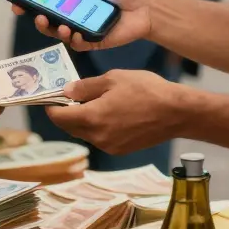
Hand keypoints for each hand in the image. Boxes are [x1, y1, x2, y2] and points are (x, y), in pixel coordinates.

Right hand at [12, 0, 152, 51]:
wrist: (145, 6)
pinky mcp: (92, 41)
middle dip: (35, 17)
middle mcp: (72, 12)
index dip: (29, 0)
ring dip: (53, 29)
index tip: (16, 1)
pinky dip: (72, 39)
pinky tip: (74, 33)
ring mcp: (80, 28)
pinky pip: (76, 44)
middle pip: (46, 18)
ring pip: (58, 32)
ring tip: (60, 25)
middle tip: (34, 15)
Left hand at [46, 70, 187, 155]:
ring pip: (85, 133)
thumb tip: (65, 92)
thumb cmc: (145, 90)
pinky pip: (99, 138)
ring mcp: (109, 146)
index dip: (51, 107)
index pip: (58, 118)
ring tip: (93, 102)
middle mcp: (97, 137)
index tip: (52, 97)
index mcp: (92, 118)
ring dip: (82, 120)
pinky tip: (109, 112)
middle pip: (70, 127)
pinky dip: (97, 127)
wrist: (177, 113)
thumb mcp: (113, 79)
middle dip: (66, 113)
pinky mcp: (120, 150)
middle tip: (71, 96)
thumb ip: (85, 87)